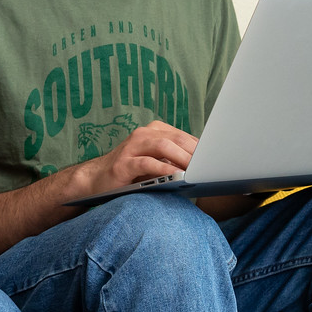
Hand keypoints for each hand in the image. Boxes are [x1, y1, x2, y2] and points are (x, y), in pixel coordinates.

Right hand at [65, 119, 196, 197]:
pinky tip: (174, 176)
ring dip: (181, 158)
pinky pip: (146, 163)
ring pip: (162, 146)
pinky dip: (162, 169)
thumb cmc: (132, 174)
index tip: (215, 159)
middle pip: (175, 138)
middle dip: (194, 152)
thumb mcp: (156, 164)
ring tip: (195, 170)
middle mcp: (143, 135)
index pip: (183, 136)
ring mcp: (131, 147)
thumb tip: (203, 169)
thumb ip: (175, 162)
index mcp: (154, 131)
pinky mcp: (122, 164)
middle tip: (209, 166)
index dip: (200, 148)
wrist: (96, 180)